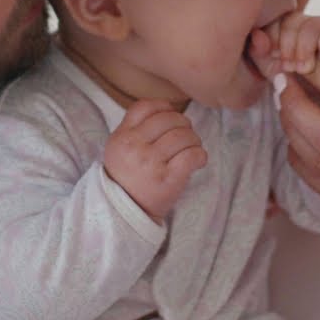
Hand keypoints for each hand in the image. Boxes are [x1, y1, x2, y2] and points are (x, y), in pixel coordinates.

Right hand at [103, 100, 207, 221]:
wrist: (125, 212)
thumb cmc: (128, 177)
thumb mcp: (119, 148)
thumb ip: (135, 127)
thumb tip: (168, 108)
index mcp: (122, 136)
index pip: (146, 106)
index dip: (164, 108)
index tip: (171, 117)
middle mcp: (134, 147)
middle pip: (169, 119)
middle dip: (184, 124)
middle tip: (186, 136)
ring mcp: (150, 163)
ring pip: (184, 135)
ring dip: (194, 140)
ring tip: (191, 149)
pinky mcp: (167, 180)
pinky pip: (192, 155)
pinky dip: (200, 155)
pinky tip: (197, 161)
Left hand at [249, 13, 319, 77]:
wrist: (316, 98)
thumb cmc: (290, 80)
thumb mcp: (269, 68)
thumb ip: (259, 51)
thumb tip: (257, 35)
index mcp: (280, 25)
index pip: (274, 19)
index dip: (273, 36)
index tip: (274, 56)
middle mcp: (301, 22)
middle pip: (292, 19)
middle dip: (289, 45)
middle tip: (289, 67)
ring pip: (313, 24)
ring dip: (306, 48)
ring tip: (304, 69)